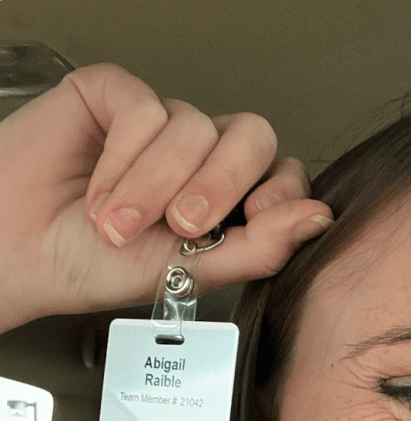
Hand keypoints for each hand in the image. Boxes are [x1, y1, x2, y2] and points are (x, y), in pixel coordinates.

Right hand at [0, 62, 332, 331]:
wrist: (21, 256)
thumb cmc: (94, 268)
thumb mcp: (190, 274)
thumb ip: (258, 249)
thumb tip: (319, 219)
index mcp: (226, 199)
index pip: (282, 174)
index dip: (279, 194)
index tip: (255, 222)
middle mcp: (199, 158)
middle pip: (251, 138)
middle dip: (219, 188)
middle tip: (181, 227)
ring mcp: (160, 124)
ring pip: (194, 126)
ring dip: (154, 187)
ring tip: (117, 225)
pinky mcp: (115, 95)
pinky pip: (145, 107)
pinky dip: (122, 159)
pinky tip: (98, 190)